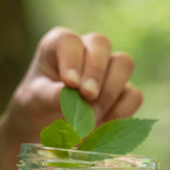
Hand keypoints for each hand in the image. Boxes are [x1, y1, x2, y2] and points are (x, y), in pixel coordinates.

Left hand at [4, 28, 142, 143]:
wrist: (47, 129)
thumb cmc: (37, 106)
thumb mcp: (35, 101)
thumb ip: (49, 96)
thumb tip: (69, 94)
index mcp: (60, 45)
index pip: (69, 41)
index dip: (72, 60)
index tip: (70, 83)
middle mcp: (87, 50)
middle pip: (101, 44)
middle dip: (95, 72)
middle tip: (87, 96)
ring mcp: (109, 69)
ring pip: (124, 64)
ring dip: (109, 92)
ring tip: (91, 116)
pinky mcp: (124, 92)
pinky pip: (134, 95)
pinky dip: (121, 112)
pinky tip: (102, 126)